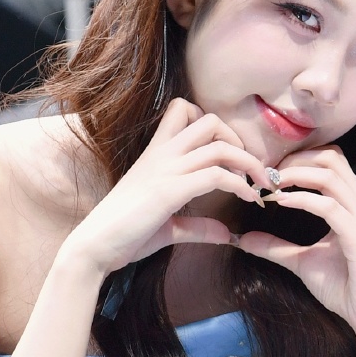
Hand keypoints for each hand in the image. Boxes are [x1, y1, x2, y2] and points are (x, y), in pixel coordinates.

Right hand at [62, 98, 272, 276]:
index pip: (182, 110)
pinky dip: (240, 184)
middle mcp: (162, 155)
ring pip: (219, 145)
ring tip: (261, 184)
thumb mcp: (167, 226)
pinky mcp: (170, 191)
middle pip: (209, 121)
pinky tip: (249, 198)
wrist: (94, 246)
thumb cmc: (124, 235)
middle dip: (238, 140)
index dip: (211, 124)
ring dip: (249, 162)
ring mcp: (166, 170)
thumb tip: (226, 233)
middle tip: (251, 168)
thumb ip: (197, 225)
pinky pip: (216, 174)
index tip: (228, 152)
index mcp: (156, 154)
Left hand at [236, 146, 355, 342]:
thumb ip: (276, 247)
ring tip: (269, 184)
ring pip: (330, 175)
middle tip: (265, 174)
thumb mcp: (304, 262)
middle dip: (294, 160)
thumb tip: (242, 239)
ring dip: (295, 175)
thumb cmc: (347, 289)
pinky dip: (303, 199)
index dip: (298, 158)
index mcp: (355, 203)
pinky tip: (281, 202)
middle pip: (330, 157)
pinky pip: (330, 207)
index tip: (268, 171)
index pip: (330, 159)